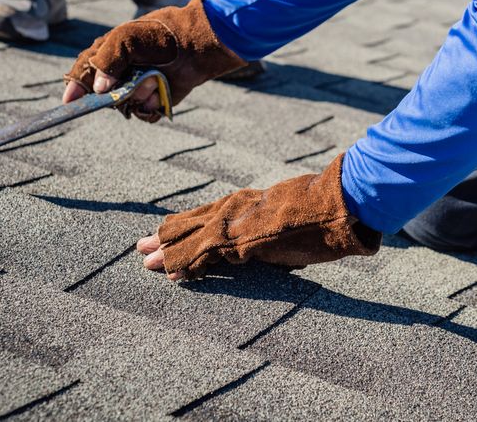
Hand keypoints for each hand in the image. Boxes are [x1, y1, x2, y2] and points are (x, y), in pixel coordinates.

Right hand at [62, 0, 247, 121]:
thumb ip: (107, 59)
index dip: (75, 87)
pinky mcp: (155, 100)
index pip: (83, 72)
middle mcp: (120, 73)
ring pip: (124, 105)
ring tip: (154, 79)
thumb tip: (100, 89)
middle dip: (114, 92)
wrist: (198, 46)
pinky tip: (161, 91)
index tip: (69, 102)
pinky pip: (144, 114)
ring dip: (138, 95)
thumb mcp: (127, 38)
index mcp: (108, 54)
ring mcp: (137, 88)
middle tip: (130, 81)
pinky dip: (152, 106)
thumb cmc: (161, 35)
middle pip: (102, 95)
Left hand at [135, 153, 381, 279]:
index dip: (185, 226)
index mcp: (245, 202)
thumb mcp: (290, 214)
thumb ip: (274, 225)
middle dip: (164, 237)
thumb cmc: (322, 210)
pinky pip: (201, 254)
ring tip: (146, 262)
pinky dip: (183, 265)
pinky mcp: (237, 239)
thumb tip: (275, 239)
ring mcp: (233, 222)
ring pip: (187, 237)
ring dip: (166, 253)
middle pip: (188, 222)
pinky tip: (170, 275)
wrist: (334, 204)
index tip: (166, 233)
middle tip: (141, 246)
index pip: (206, 215)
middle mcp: (233, 208)